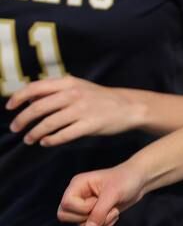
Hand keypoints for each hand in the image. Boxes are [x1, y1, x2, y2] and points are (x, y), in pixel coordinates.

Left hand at [5, 76, 140, 145]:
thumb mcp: (78, 87)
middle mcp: (74, 94)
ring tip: (29, 139)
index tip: (9, 108)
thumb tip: (28, 98)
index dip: (18, 98)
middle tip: (15, 129)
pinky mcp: (90, 125)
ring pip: (49, 123)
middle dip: (22, 120)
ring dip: (34, 133)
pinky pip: (64, 135)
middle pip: (38, 108)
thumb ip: (55, 91)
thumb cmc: (100, 98)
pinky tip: (46, 142)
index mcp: (69, 82)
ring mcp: (82, 110)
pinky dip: (51, 140)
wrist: (128, 106)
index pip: (36, 87)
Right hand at [58, 163, 144, 225]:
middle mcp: (77, 195)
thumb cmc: (126, 180)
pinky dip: (105, 225)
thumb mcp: (114, 194)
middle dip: (89, 216)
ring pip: (81, 225)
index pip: (66, 204)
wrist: (140, 181)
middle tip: (105, 206)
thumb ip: (99, 212)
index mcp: (77, 185)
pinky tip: (114, 213)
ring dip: (101, 222)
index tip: (98, 200)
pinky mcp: (93, 214)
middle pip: (65, 216)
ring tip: (113, 209)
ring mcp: (84, 206)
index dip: (82, 208)